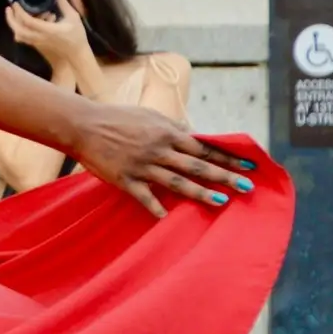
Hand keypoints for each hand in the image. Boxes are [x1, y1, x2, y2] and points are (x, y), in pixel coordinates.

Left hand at [5, 0, 91, 70]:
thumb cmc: (77, 37)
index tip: (16, 3)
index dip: (19, 12)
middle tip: (9, 8)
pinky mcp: (36, 46)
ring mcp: (36, 44)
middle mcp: (39, 38)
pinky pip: (24, 38)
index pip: (28, 21)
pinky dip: (22, 29)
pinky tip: (29, 22)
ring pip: (19, 35)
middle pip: (18, 30)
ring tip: (18, 13)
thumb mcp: (73, 17)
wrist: (76, 57)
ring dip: (15, 25)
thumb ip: (64, 3)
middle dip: (10, 19)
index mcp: (48, 30)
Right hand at [71, 105, 257, 221]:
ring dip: (200, 193)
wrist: (82, 125)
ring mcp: (142, 166)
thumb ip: (172, 127)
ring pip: (177, 182)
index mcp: (167, 133)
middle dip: (224, 176)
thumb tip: (193, 134)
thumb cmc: (117, 118)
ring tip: (221, 202)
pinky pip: (144, 196)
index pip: (204, 148)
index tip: (249, 165)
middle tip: (247, 187)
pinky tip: (167, 218)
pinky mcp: (124, 180)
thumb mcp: (149, 115)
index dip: (228, 157)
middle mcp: (159, 150)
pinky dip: (155, 207)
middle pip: (197, 166)